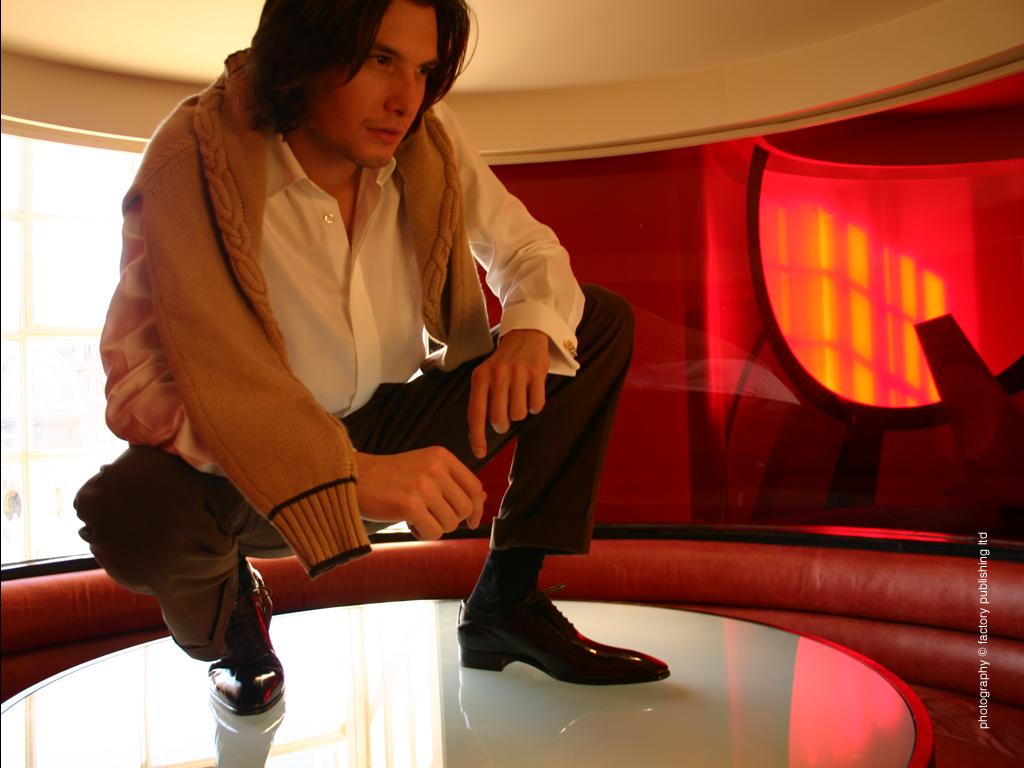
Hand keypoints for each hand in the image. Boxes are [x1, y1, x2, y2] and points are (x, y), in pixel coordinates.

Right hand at [355, 448, 485, 539]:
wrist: (352, 477)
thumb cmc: (388, 476)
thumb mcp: (424, 467)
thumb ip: (452, 480)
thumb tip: (482, 498)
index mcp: (441, 456)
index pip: (474, 487)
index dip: (476, 508)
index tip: (470, 520)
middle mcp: (435, 468)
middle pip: (464, 509)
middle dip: (451, 520)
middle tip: (430, 516)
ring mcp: (423, 486)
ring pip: (450, 523)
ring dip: (434, 526)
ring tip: (415, 516)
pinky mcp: (409, 505)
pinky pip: (433, 533)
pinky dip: (422, 533)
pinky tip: (408, 523)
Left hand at [468, 329, 548, 458]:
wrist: (525, 334)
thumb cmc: (503, 363)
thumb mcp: (485, 375)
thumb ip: (482, 400)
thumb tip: (478, 434)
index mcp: (480, 377)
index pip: (476, 413)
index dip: (477, 436)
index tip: (480, 453)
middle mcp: (497, 374)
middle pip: (499, 419)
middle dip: (503, 424)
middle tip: (505, 416)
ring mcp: (518, 373)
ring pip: (519, 414)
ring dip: (520, 412)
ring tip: (520, 397)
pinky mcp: (537, 372)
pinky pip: (536, 405)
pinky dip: (535, 406)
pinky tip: (532, 393)